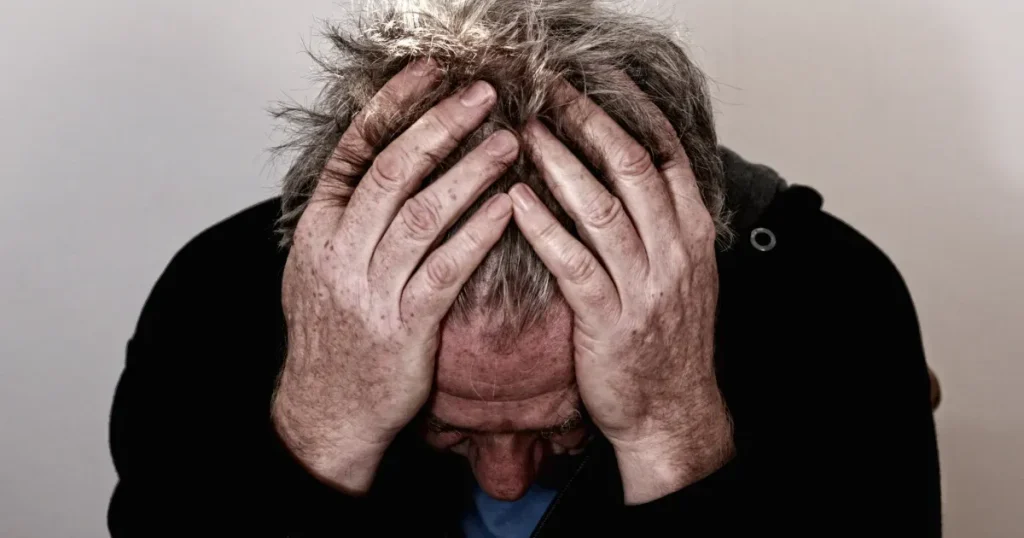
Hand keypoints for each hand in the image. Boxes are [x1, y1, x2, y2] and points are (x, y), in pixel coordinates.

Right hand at [272, 61, 518, 493]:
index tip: (430, 72)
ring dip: (469, 172)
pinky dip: (478, 234)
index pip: (354, 151)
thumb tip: (377, 159)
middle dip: (440, 126)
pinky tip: (509, 207)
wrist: (328, 409)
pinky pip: (447, 269)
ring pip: (423, 215)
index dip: (393, 106)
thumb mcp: (318, 267)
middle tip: (484, 95)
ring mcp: (371, 289)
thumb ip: (345, 215)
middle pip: (392, 172)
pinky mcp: (405, 326)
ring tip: (509, 142)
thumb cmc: (334, 334)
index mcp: (318, 230)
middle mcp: (339, 252)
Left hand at [509, 82, 733, 503]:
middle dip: (592, 123)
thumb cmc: (665, 339)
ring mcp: (644, 286)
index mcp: (693, 236)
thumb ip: (663, 222)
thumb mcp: (683, 274)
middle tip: (553, 90)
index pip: (668, 157)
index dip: (634, 113)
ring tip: (526, 131)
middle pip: (633, 169)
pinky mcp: (608, 320)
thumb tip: (630, 170)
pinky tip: (515, 199)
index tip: (601, 80)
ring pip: (603, 209)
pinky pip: (574, 263)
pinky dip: (544, 227)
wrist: (671, 410)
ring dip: (562, 164)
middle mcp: (674, 253)